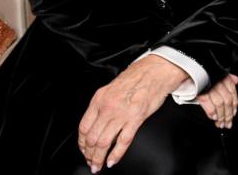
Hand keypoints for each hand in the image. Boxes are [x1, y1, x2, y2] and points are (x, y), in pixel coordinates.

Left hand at [77, 55, 187, 172]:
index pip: (84, 127)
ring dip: (99, 158)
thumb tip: (96, 124)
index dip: (82, 144)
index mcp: (99, 99)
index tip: (84, 151)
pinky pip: (123, 141)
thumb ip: (102, 105)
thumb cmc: (136, 78)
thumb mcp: (111, 89)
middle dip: (89, 154)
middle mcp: (108, 107)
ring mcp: (121, 113)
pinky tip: (112, 161)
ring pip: (104, 142)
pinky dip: (116, 155)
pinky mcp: (136, 118)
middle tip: (91, 162)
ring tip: (98, 166)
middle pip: (92, 138)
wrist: (155, 71)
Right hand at [195, 73, 237, 128]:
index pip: (233, 95)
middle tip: (227, 124)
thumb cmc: (205, 72)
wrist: (192, 69)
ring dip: (220, 116)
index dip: (233, 107)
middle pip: (227, 102)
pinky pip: (208, 103)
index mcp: (225, 78)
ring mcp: (210, 87)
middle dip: (228, 115)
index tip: (233, 115)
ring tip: (220, 124)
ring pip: (219, 104)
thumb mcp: (219, 72)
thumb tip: (237, 80)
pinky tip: (213, 117)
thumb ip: (229, 77)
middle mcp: (219, 83)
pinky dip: (211, 112)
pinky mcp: (201, 91)